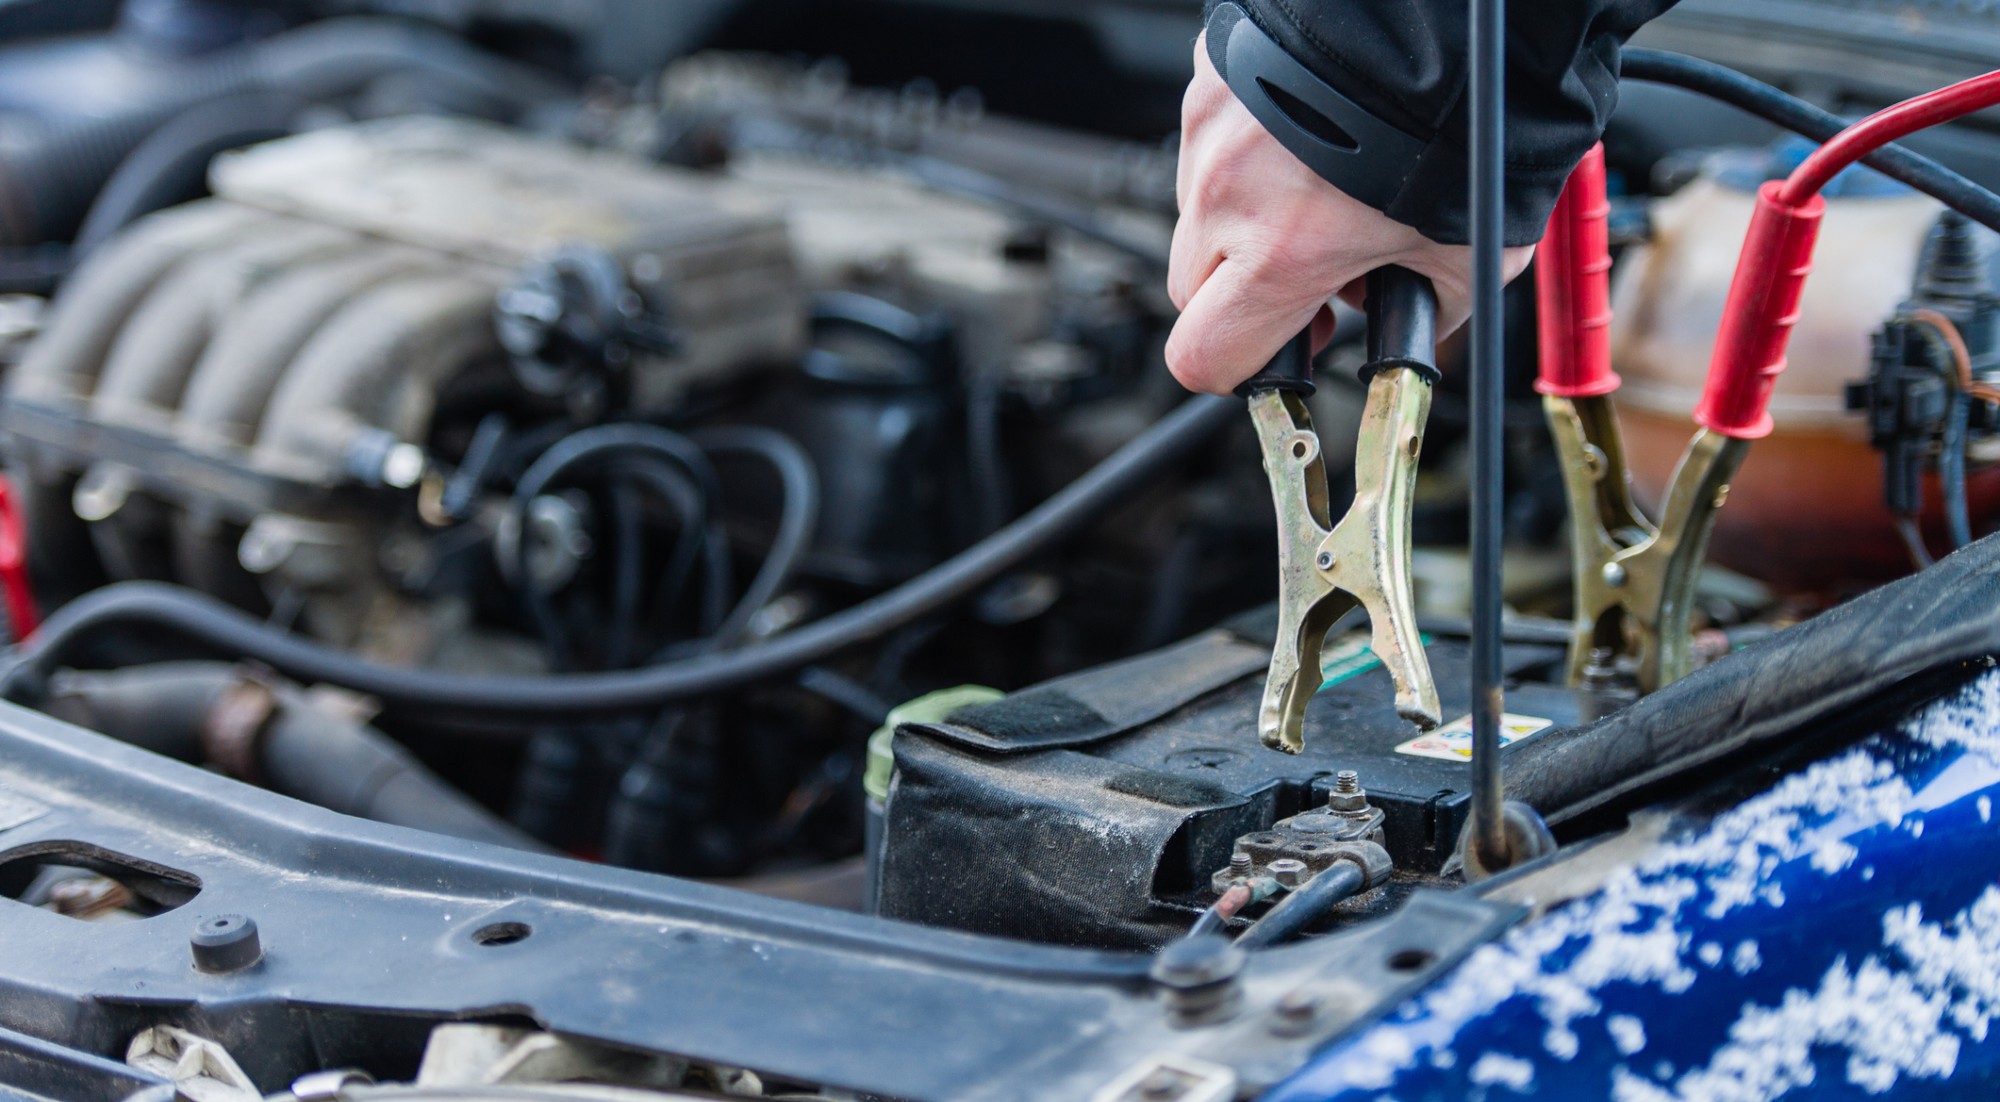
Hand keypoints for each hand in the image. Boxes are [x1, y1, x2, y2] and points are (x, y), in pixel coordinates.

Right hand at [1166, 35, 1533, 393]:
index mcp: (1283, 254)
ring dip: (1245, 219)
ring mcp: (1211, 130)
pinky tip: (1311, 137)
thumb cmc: (1463, 118)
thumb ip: (1429, 311)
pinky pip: (1213, 141)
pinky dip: (1254, 152)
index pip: (1203, 356)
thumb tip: (1415, 333)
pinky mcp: (1211, 79)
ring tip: (1321, 189)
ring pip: (1201, 211)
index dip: (1238, 369)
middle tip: (1310, 273)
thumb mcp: (1472, 253)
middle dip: (1242, 295)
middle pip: (1191, 289)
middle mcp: (1230, 194)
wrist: (1443, 12)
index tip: (1277, 353)